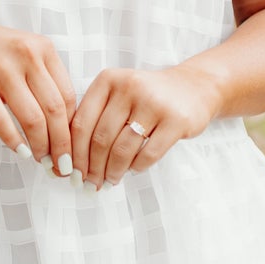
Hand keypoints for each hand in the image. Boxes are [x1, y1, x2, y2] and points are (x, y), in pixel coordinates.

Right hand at [0, 20, 78, 173]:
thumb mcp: (26, 53)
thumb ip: (46, 79)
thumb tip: (66, 127)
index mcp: (43, 48)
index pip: (68, 96)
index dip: (73, 128)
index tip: (73, 148)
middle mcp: (25, 55)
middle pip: (54, 110)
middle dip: (61, 144)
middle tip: (62, 165)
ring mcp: (0, 69)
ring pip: (32, 118)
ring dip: (40, 146)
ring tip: (42, 161)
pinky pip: (1, 120)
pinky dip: (13, 141)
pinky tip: (21, 152)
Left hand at [69, 63, 222, 189]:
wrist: (193, 87)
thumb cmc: (147, 97)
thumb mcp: (117, 94)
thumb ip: (95, 117)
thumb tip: (72, 161)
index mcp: (108, 80)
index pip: (81, 123)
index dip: (74, 153)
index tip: (71, 172)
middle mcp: (129, 87)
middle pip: (100, 139)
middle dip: (92, 168)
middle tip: (91, 183)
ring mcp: (154, 103)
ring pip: (122, 149)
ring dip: (113, 171)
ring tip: (110, 180)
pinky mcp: (176, 120)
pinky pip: (148, 154)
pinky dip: (137, 167)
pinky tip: (134, 169)